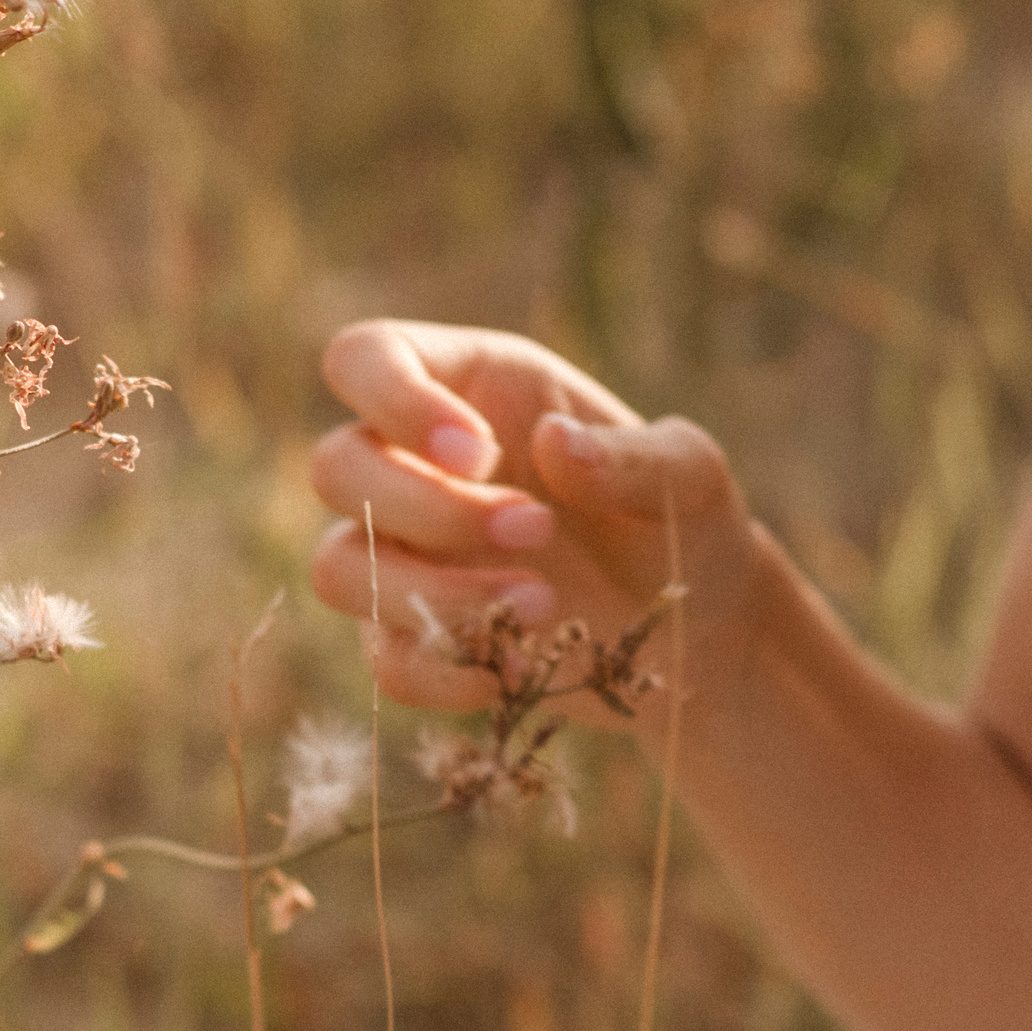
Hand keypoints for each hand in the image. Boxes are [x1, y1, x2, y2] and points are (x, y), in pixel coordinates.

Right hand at [307, 320, 765, 719]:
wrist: (695, 630)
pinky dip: (446, 671)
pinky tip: (521, 667)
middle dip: (429, 508)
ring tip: (540, 605)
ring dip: (428, 593)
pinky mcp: (412, 638)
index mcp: (469, 388)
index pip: (365, 359)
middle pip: (336, 468)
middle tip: (538, 531)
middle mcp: (414, 466)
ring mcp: (402, 556)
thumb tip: (555, 444)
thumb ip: (635, 457)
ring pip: (336, 567)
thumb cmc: (681, 521)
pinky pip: (385, 662)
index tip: (479, 454)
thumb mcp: (691, 476)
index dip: (392, 398)